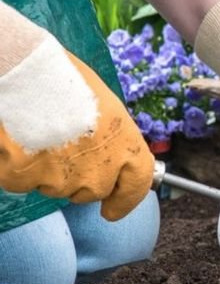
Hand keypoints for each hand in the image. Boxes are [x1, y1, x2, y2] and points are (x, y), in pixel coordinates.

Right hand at [0, 40, 153, 220]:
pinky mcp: (26, 180)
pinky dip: (19, 166)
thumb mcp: (106, 107)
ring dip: (48, 169)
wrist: (29, 74)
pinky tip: (19, 140)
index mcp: (125, 146)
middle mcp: (99, 169)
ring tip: (41, 133)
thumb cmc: (68, 80)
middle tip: (65, 146)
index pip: (136, 185)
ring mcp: (62, 179)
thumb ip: (110, 138)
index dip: (126, 200)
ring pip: (55, 187)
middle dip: (79, 177)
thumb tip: (107, 152)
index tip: (114, 209)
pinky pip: (22, 181)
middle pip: (91, 191)